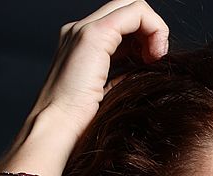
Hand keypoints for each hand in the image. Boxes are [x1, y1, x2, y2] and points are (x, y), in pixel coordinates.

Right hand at [11, 1, 168, 150]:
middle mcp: (79, 30)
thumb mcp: (105, 92)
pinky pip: (136, 13)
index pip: (120, 23)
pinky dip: (154, 28)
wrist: (56, 128)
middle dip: (149, 28)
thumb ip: (120, 74)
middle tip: (156, 58)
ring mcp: (84, 28)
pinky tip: (154, 55)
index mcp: (80, 43)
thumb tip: (143, 68)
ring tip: (156, 58)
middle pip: (127, 8)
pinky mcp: (93, 34)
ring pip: (132, 5)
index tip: (150, 63)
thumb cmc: (78, 122)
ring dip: (154, 28)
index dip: (142, 37)